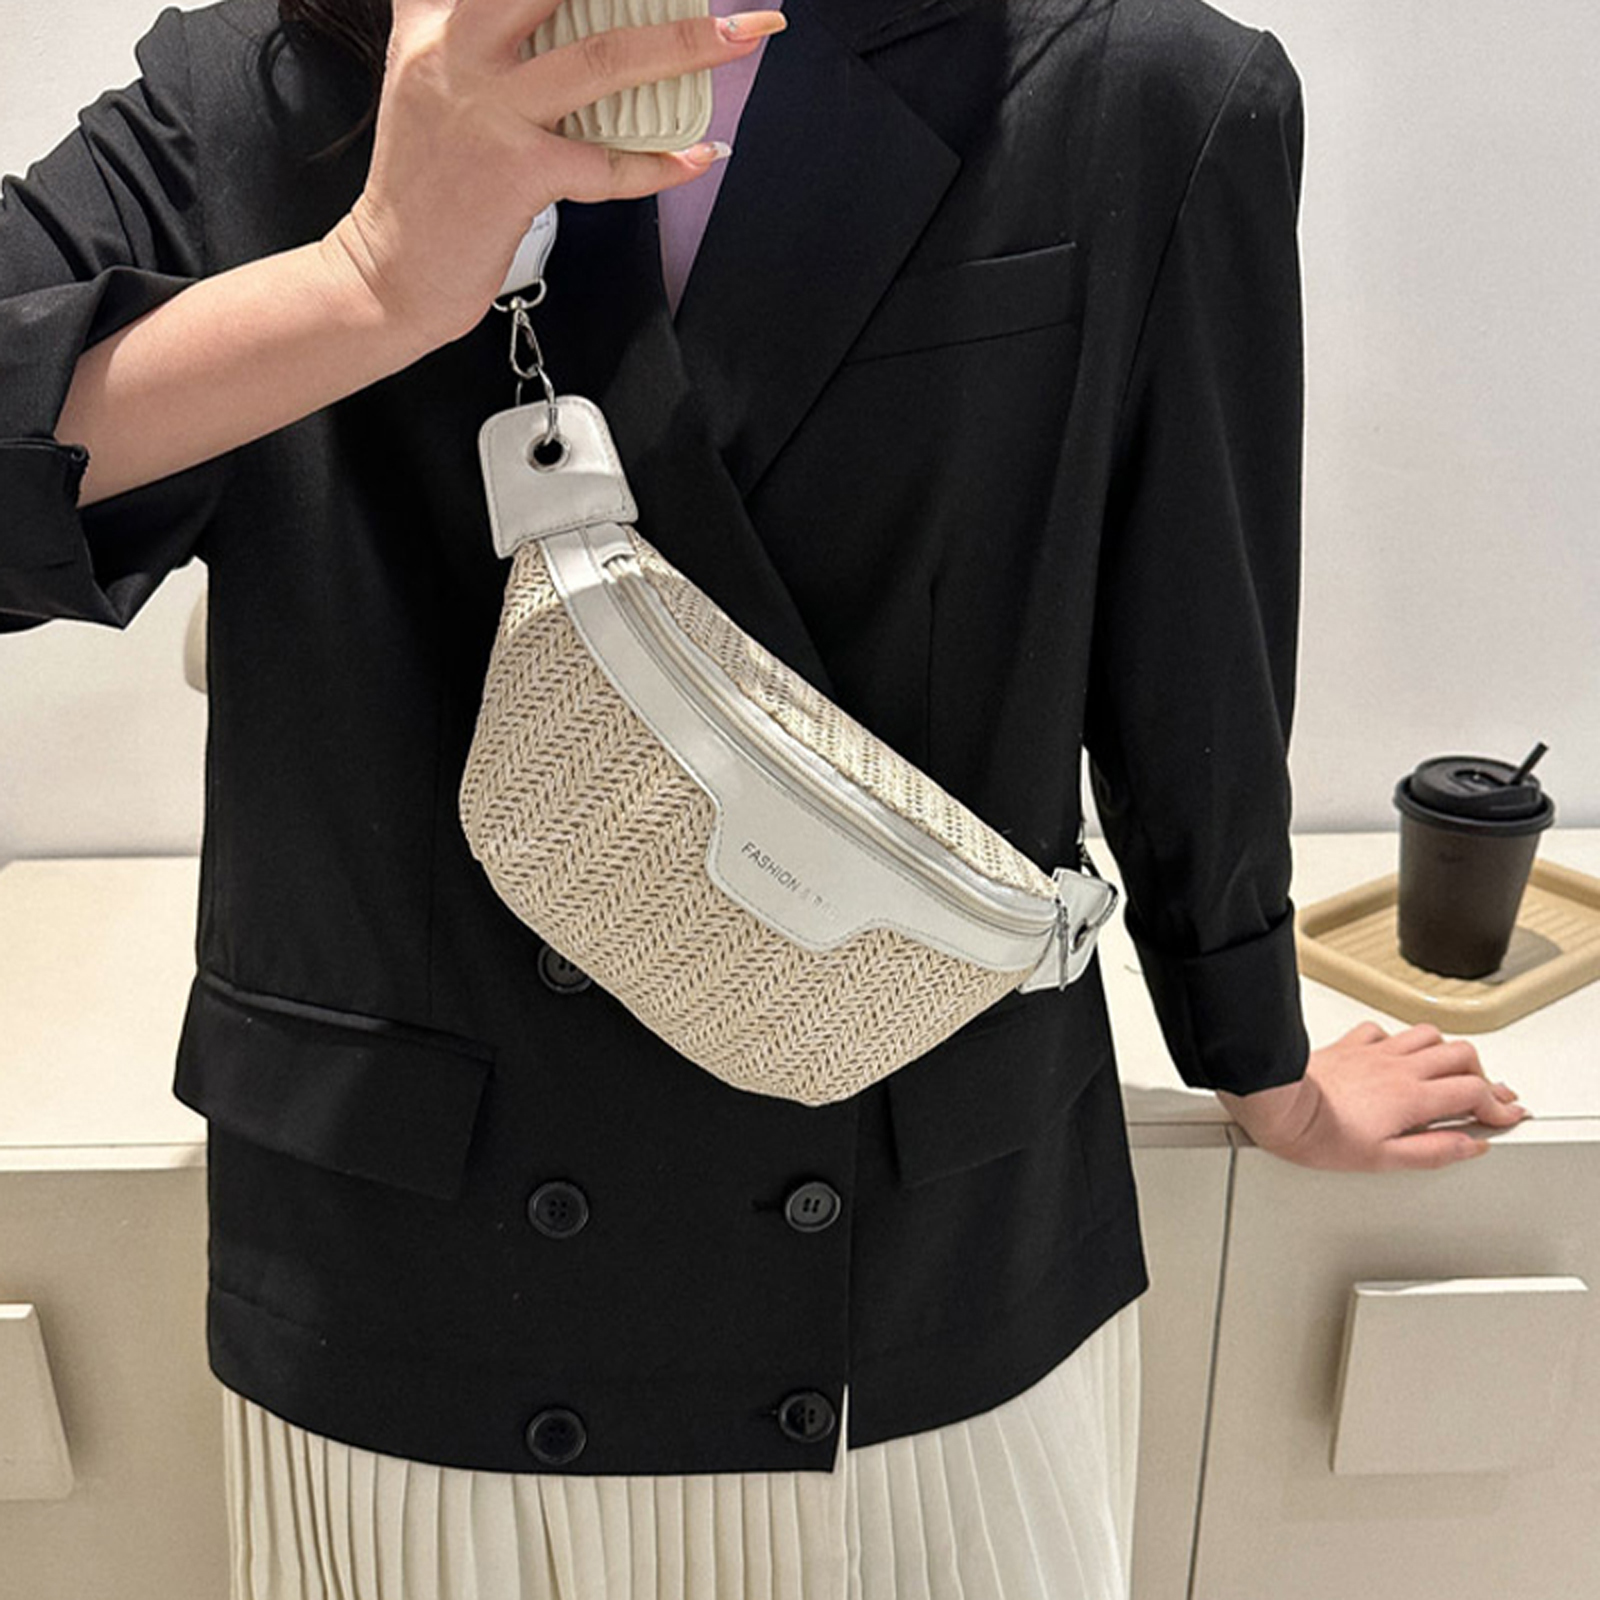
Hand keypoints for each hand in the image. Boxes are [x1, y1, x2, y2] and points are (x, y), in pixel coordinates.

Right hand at [320, 0, 786, 349]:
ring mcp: (490, 112)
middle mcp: (458, 53)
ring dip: (684, 46)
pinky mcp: (517, 173)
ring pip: (604, 59)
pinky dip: (661, 163)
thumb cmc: (423, 185)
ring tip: (741, 37)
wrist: (390, 272)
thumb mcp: (422, 78)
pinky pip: (607, 164)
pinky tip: (700, 154)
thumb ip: (452, 23)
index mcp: (434, 22)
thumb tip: (526, 10)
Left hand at [1215, 1020, 1530, 1171]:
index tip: (1507, 1115)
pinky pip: (1385, 1031)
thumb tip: (1470, 1145)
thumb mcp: (1383, 1160)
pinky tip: (1397, 1056)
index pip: (1474, 1092)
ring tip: (1449, 1073)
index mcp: (1412, 1098)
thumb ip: (1434, 1152)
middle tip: (1485, 1096)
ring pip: (1428, 1035)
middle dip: (1483, 1075)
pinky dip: (1401, 1041)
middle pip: (1462, 1055)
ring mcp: (1375, 1052)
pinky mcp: (1350, 1044)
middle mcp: (1399, 1068)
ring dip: (1447, 1052)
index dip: (1498, 1104)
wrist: (1278, 1106)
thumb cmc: (1319, 1136)